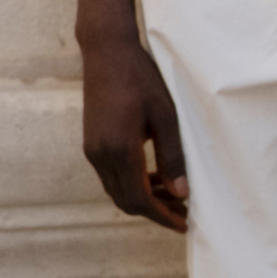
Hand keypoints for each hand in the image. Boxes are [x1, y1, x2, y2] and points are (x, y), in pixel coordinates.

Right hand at [79, 30, 188, 232]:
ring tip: (176, 196)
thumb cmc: (141, 80)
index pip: (139, 200)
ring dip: (144, 198)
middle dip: (155, 211)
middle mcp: (99, 154)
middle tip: (185, 213)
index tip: (184, 224)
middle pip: (125, 201)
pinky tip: (156, 178)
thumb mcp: (166, 117)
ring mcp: (92, 149)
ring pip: (117, 189)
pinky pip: (112, 175)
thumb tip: (181, 193)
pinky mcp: (91, 142)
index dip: (162, 217)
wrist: (107, 53)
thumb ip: (173, 157)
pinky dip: (133, 183)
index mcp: (118, 150)